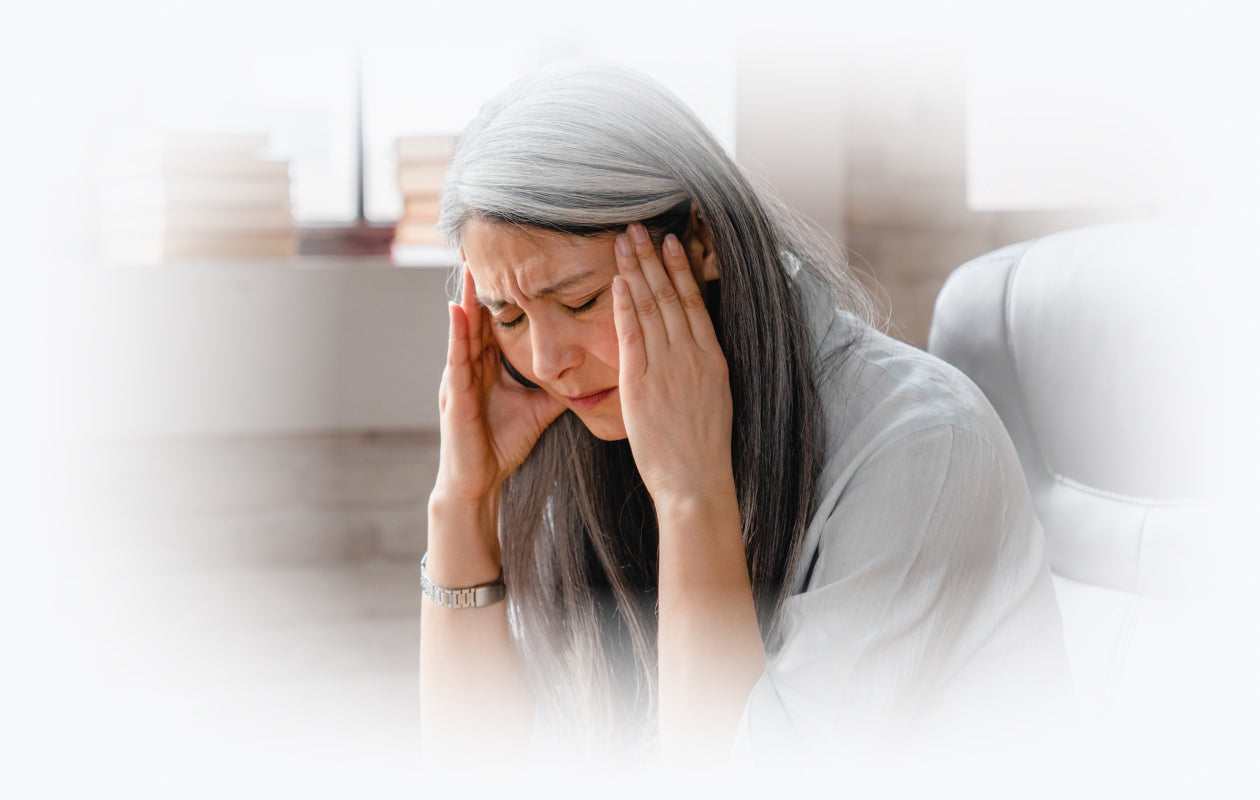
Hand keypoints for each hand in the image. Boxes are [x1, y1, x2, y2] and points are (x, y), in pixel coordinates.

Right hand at [435, 268, 565, 505]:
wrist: (478, 481)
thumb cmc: (501, 445)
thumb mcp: (537, 410)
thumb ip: (557, 388)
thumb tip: (591, 374)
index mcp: (488, 367)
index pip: (496, 322)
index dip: (503, 294)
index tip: (511, 262)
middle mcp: (470, 366)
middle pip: (477, 317)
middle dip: (479, 284)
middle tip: (482, 247)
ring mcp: (458, 378)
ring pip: (463, 330)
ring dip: (465, 298)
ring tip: (469, 266)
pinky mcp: (453, 394)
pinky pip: (455, 357)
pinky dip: (455, 332)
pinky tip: (457, 310)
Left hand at [611, 223, 734, 506]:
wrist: (697, 481)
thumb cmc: (702, 450)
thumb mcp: (714, 399)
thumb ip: (699, 369)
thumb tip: (687, 349)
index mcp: (714, 358)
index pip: (695, 302)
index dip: (681, 269)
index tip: (670, 242)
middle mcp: (692, 356)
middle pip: (672, 296)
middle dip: (653, 258)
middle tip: (639, 227)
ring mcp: (668, 368)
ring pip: (652, 307)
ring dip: (638, 270)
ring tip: (625, 240)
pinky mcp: (643, 384)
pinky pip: (633, 336)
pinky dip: (627, 305)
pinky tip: (621, 281)